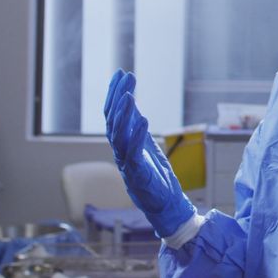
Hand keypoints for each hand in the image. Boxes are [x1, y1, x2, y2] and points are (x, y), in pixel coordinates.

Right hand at [103, 70, 195, 237]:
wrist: (164, 204)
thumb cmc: (154, 175)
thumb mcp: (145, 144)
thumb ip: (136, 126)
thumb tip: (131, 104)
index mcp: (122, 142)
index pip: (114, 113)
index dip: (115, 93)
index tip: (121, 73)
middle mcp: (120, 150)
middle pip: (113, 120)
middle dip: (118, 97)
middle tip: (125, 77)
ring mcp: (126, 162)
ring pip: (119, 135)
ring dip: (124, 115)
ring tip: (130, 95)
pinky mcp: (137, 174)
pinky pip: (134, 153)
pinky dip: (137, 136)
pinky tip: (144, 120)